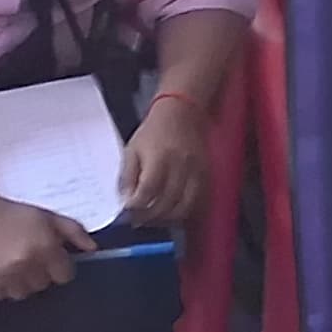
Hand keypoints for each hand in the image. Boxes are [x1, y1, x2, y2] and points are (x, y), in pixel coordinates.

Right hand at [0, 194, 90, 302]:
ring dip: (21, 284)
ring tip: (14, 267)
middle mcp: (26, 263)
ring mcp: (4, 275)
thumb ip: (74, 231)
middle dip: (40, 275)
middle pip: (43, 285)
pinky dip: (1, 288)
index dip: (60, 269)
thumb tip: (93, 248)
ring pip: (22, 294)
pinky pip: (0, 296)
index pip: (64, 275)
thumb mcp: (47, 216)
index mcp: (45, 246)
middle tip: (30, 260)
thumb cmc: (12, 214)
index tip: (53, 262)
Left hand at [117, 91, 207, 225]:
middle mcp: (181, 166)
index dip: (136, 207)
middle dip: (149, 217)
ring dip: (167, 219)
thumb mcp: (132, 149)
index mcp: (159, 158)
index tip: (128, 212)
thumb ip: (127, 177)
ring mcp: (196, 171)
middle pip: (167, 203)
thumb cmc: (154, 130)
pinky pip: (198, 201)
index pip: (148, 192)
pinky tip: (173, 212)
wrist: (183, 111)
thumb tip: (125, 202)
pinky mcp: (206, 173)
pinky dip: (185, 212)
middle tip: (138, 220)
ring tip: (155, 218)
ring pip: (184, 207)